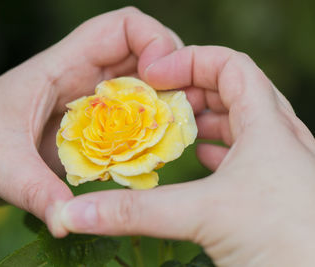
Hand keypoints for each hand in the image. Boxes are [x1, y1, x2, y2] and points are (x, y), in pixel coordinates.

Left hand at [0, 7, 180, 236]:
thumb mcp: (1, 166)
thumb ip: (37, 192)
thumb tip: (68, 222)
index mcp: (61, 66)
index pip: (121, 27)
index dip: (153, 39)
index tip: (164, 75)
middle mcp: (81, 79)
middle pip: (142, 56)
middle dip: (172, 75)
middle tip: (185, 109)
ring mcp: (90, 104)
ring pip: (143, 88)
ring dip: (165, 104)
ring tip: (178, 131)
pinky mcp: (92, 127)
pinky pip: (133, 118)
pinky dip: (151, 129)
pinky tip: (157, 152)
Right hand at [59, 46, 314, 265]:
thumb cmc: (286, 242)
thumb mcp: (205, 216)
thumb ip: (136, 212)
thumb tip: (75, 213)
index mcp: (267, 125)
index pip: (231, 66)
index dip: (192, 61)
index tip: (157, 76)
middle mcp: (277, 138)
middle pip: (234, 91)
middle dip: (194, 90)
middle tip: (161, 102)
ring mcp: (277, 164)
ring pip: (239, 123)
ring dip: (206, 120)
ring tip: (176, 126)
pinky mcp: (272, 190)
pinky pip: (243, 154)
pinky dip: (218, 149)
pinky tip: (203, 159)